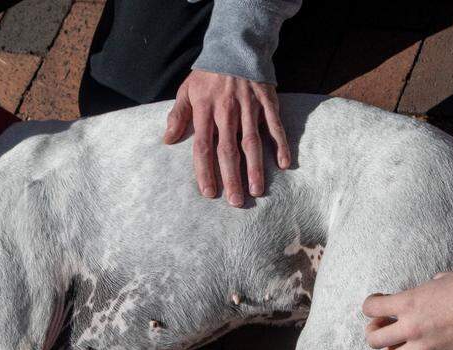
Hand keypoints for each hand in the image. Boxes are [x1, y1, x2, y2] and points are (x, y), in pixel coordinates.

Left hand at [164, 70, 290, 206]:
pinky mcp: (267, 101)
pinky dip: (280, 144)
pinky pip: (275, 126)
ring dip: (255, 168)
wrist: (236, 45)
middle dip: (231, 177)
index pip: (204, 146)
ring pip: (252, 142)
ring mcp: (249, 107)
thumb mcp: (187, 90)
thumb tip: (168, 139)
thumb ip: (178, 115)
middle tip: (235, 201)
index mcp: (205, 110)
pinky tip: (284, 164)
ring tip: (257, 190)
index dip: (205, 171)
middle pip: (228, 150)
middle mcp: (227, 111)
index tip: (209, 192)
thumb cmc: (209, 74)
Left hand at [362, 271, 452, 349]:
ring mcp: (425, 346)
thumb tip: (417, 296)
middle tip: (382, 324)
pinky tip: (428, 338)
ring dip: (390, 349)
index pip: (370, 308)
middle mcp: (412, 327)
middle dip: (373, 331)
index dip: (370, 304)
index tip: (377, 301)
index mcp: (409, 303)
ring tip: (398, 340)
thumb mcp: (439, 280)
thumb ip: (420, 292)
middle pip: (373, 340)